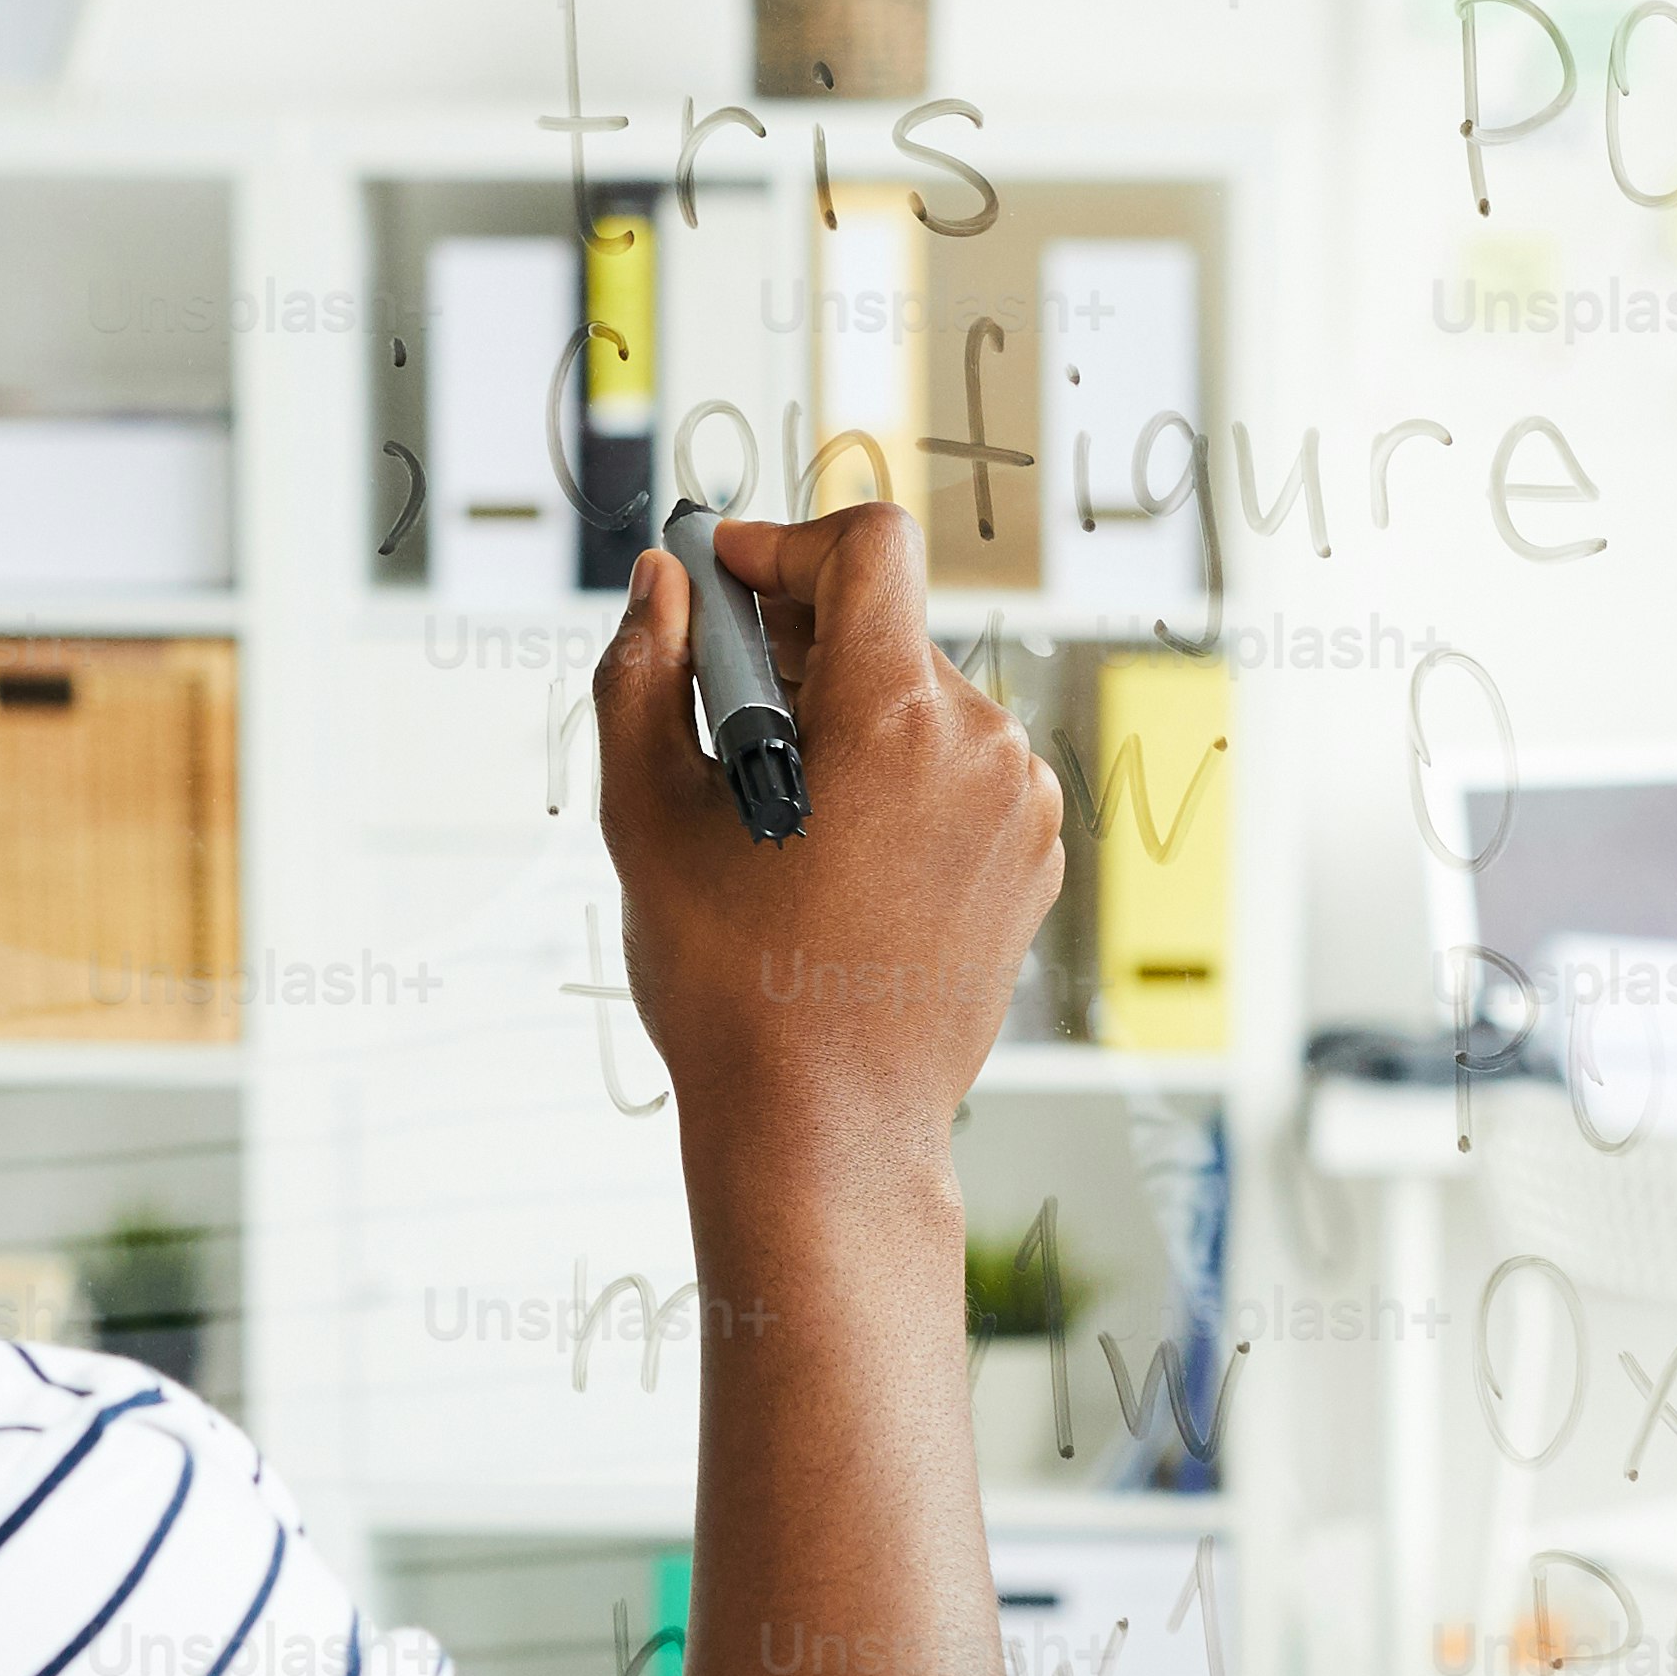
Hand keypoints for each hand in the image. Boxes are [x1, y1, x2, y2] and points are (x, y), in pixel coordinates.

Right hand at [591, 500, 1066, 1162]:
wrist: (825, 1130)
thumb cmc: (732, 987)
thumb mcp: (646, 817)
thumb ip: (644, 670)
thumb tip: (665, 582)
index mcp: (897, 717)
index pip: (869, 547)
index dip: (784, 545)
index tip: (726, 583)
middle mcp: (984, 746)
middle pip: (885, 631)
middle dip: (797, 652)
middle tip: (720, 718)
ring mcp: (1020, 807)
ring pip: (920, 704)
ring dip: (846, 722)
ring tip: (775, 811)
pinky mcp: (1031, 858)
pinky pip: (958, 772)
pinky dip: (895, 782)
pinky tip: (832, 857)